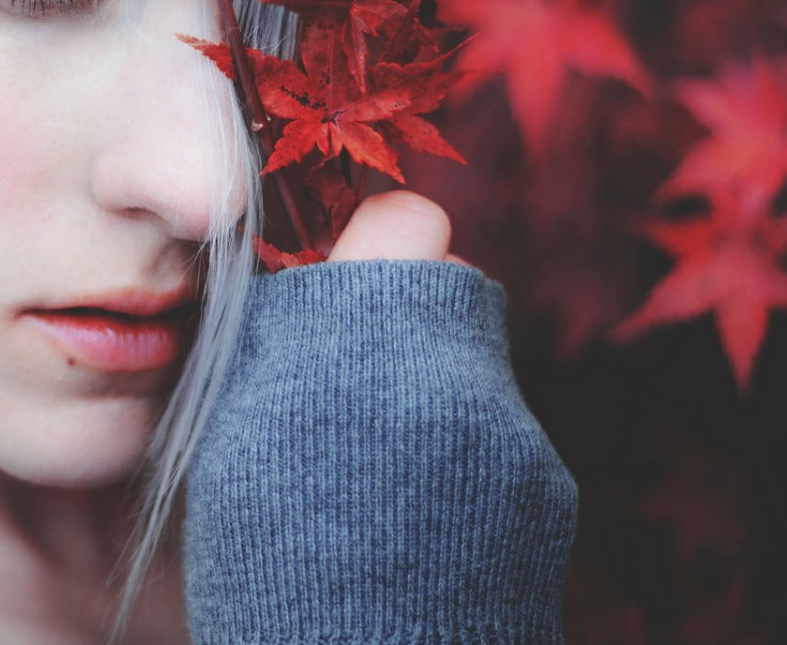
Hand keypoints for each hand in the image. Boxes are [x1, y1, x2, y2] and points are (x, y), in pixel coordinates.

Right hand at [181, 194, 576, 642]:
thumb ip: (278, 344)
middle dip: (404, 323)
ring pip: (474, 365)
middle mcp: (465, 374)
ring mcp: (521, 435)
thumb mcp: (233, 441)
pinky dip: (465, 459)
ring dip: (431, 392)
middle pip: (448, 292)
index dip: (375, 246)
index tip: (345, 285)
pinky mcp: (553, 490)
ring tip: (378, 469)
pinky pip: (503, 437)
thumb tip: (295, 285)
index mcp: (377, 345)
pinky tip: (423, 514)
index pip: (408, 220)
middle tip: (352, 382)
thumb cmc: (276, 567)